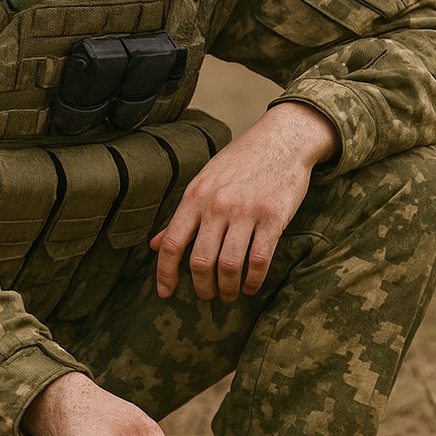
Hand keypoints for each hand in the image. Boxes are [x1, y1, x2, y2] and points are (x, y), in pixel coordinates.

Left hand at [151, 102, 339, 301]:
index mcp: (195, 196)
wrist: (282, 140)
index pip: (172, 243)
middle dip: (202, 288)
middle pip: (200, 262)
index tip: (166, 293)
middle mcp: (217, 205)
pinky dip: (253, 281)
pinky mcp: (273, 218)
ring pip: (229, 266)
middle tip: (207, 296)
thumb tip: (153, 244)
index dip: (165, 273)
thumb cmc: (240, 162)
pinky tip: (251, 286)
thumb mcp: (204, 182)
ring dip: (228, 289)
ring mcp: (246, 212)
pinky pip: (259, 260)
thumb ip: (181, 216)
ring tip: (230, 294)